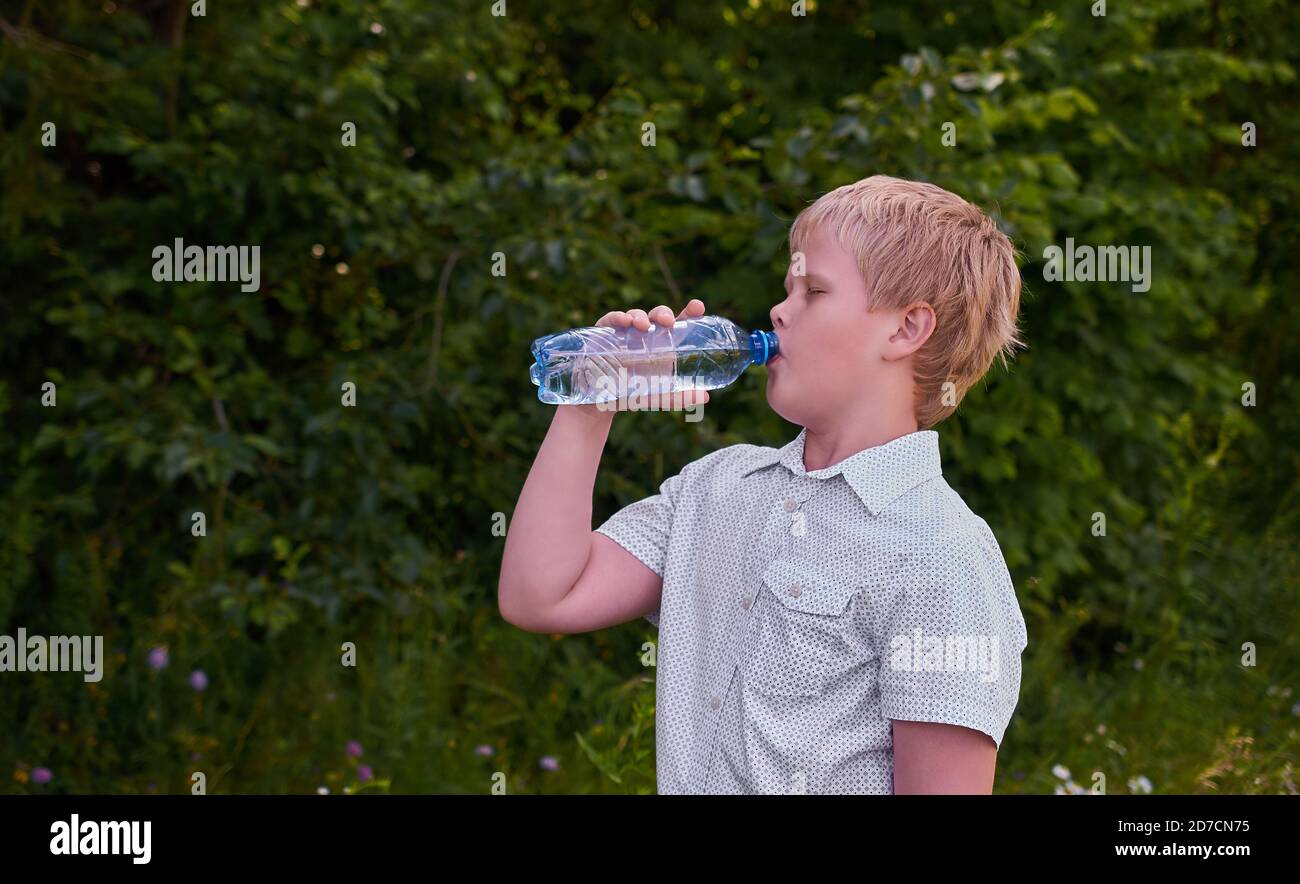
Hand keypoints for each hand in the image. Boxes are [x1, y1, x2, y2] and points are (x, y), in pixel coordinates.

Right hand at [577, 299, 710, 411]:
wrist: (598, 404)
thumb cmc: (630, 395)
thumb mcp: (655, 396)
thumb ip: (677, 397)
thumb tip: (705, 396)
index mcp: (663, 346)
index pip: (679, 324)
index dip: (689, 313)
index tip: (698, 307)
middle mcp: (646, 336)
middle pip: (658, 316)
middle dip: (663, 314)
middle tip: (668, 322)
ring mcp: (625, 333)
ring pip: (636, 316)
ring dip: (640, 316)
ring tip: (643, 326)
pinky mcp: (604, 334)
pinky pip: (611, 320)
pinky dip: (617, 318)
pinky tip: (623, 322)